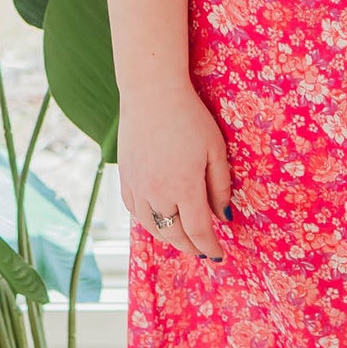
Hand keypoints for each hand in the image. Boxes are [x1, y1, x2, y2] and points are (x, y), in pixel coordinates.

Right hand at [117, 85, 231, 264]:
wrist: (151, 93)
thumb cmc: (190, 117)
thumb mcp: (215, 150)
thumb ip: (219, 187)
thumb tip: (222, 216)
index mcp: (183, 188)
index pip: (198, 231)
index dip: (210, 247)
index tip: (219, 254)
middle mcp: (157, 194)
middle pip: (175, 235)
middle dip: (192, 246)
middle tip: (204, 249)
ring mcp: (137, 187)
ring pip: (153, 227)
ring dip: (170, 237)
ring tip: (184, 238)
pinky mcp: (124, 179)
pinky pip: (135, 212)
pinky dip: (150, 222)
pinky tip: (160, 219)